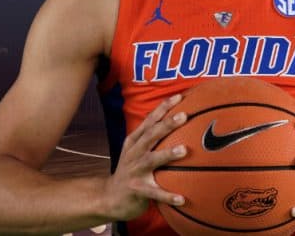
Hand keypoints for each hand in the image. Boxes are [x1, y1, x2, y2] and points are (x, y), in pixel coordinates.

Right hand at [101, 93, 188, 221]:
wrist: (110, 197)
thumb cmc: (131, 171)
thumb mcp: (137, 151)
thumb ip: (154, 139)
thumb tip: (183, 125)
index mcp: (135, 142)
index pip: (150, 121)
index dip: (163, 108)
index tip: (179, 97)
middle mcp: (134, 153)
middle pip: (151, 135)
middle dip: (166, 124)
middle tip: (184, 116)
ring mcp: (134, 171)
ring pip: (151, 160)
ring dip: (167, 154)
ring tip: (184, 150)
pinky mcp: (136, 190)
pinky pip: (154, 193)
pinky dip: (167, 195)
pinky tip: (182, 198)